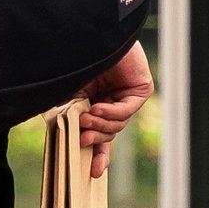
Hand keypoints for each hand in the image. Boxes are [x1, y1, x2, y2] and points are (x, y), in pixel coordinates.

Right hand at [75, 42, 154, 180]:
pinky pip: (127, 110)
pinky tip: (97, 107)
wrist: (88, 34)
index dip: (97, 153)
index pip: (100, 133)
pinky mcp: (141, 88)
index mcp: (94, 103)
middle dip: (96, 139)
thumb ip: (69, 117)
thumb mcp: (67, 96)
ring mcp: (128, 95)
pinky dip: (112, 112)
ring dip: (100, 124)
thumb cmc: (74, 61)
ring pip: (118, 124)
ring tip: (84, 119)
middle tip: (81, 140)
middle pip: (109, 133)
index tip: (93, 173)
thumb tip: (69, 141)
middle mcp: (113, 101)